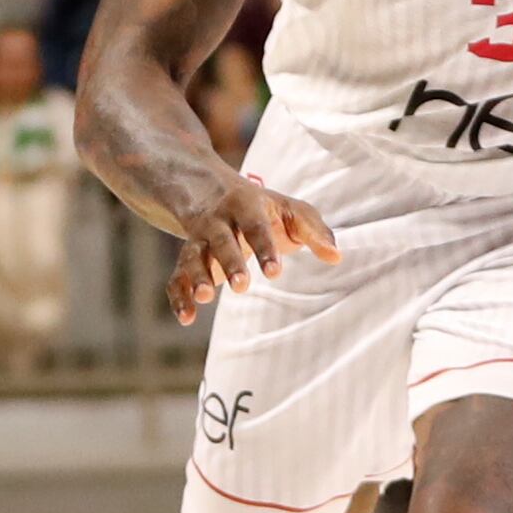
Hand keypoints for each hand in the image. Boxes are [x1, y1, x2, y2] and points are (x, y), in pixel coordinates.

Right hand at [165, 178, 339, 325]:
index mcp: (245, 204)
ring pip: (192, 257)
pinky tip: (187, 318)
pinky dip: (178, 297)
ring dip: (197, 277)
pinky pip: (176, 277)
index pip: (255, 226)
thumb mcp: (293, 211)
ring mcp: (198, 240)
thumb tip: (336, 257)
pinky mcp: (187, 260)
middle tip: (242, 286)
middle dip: (230, 262)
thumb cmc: (265, 209)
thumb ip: (315, 232)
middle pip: (220, 240)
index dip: (264, 248)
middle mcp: (217, 221)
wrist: (213, 194)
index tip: (275, 272)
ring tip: (204, 299)